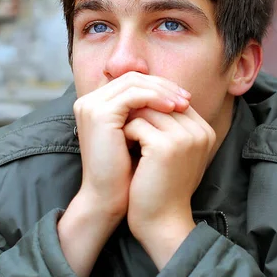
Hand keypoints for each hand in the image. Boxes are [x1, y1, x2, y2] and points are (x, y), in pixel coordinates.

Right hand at [59, 72, 190, 276]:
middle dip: (163, 86)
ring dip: (163, 91)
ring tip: (184, 105)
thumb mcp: (138, 136)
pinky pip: (134, 95)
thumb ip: (147, 115)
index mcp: (97, 104)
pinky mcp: (99, 113)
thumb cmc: (125, 172)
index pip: (132, 82)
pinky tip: (173, 109)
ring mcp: (92, 105)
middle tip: (187, 98)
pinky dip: (156, 98)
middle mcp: (89, 101)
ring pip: (134, 83)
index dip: (159, 86)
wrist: (107, 198)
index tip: (183, 99)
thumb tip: (176, 98)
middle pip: (133, 78)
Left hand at [123, 106, 216, 268]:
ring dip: (131, 123)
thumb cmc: (162, 188)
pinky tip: (125, 150)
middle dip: (139, 113)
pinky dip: (126, 135)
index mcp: (204, 131)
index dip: (150, 108)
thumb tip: (147, 98)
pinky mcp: (166, 146)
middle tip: (125, 130)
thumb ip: (170, 126)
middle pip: (160, 101)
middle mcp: (199, 131)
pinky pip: (137, 125)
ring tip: (126, 141)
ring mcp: (184, 137)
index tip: (135, 124)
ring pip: (147, 110)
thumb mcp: (173, 153)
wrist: (162, 223)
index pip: (172, 100)